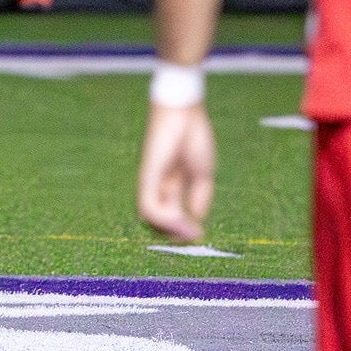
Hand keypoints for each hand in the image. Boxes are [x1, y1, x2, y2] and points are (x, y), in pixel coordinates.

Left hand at [137, 102, 215, 241]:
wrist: (185, 114)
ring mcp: (150, 180)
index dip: (181, 229)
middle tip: (194, 236)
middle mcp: (155, 184)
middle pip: (158, 219)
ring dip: (171, 229)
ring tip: (190, 232)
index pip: (168, 215)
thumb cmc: (193, 138)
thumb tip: (196, 222)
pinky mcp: (148, 175)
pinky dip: (164, 218)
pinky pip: (148, 204)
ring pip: (150, 216)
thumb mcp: (203, 176)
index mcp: (168, 184)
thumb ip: (200, 198)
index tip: (197, 234)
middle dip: (175, 233)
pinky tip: (181, 220)